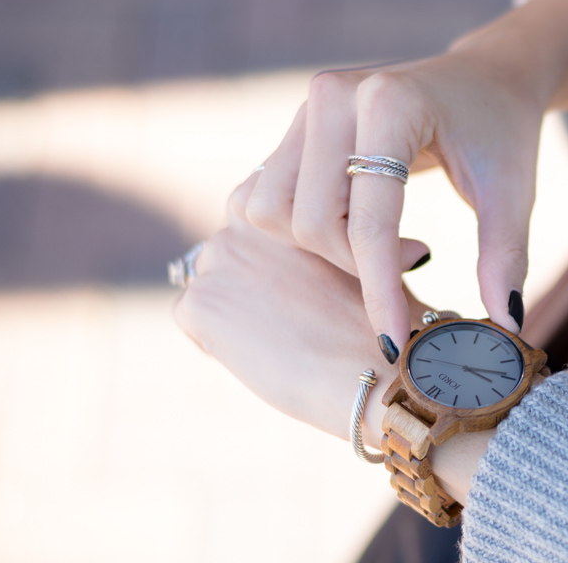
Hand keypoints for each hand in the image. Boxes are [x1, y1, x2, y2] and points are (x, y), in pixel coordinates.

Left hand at [172, 172, 422, 443]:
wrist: (370, 367)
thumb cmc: (374, 318)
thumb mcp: (357, 258)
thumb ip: (326, 243)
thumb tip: (324, 260)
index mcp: (286, 198)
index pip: (254, 220)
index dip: (272, 257)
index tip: (296, 286)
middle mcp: (243, 221)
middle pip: (231, 253)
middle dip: (249, 282)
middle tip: (286, 317)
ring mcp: (216, 259)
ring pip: (211, 284)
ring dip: (233, 308)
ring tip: (276, 337)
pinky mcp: (199, 302)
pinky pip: (193, 321)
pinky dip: (215, 339)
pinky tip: (257, 353)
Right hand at [241, 0, 567, 355]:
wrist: (485, 77)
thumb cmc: (501, 133)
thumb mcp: (513, 194)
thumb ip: (505, 258)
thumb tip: (506, 328)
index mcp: (391, 103)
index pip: (369, 220)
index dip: (379, 291)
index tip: (397, 345)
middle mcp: (334, 96)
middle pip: (310, 221)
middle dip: (356, 267)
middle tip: (417, 259)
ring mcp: (306, 107)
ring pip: (274, 212)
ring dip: (325, 248)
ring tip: (387, 239)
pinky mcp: (294, 124)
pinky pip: (266, 196)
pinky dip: (303, 228)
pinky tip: (356, 226)